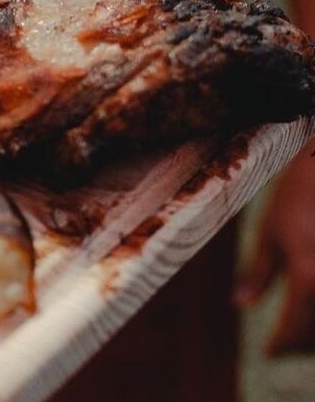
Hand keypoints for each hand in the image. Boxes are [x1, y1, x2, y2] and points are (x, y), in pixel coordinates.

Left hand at [237, 149, 314, 354]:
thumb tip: (240, 304)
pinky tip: (311, 304)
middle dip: (303, 344)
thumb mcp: (272, 232)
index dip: (283, 346)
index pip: (297, 331)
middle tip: (285, 343)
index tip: (270, 352)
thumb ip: (258, 273)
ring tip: (299, 327)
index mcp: (308, 278)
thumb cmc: (300, 195)